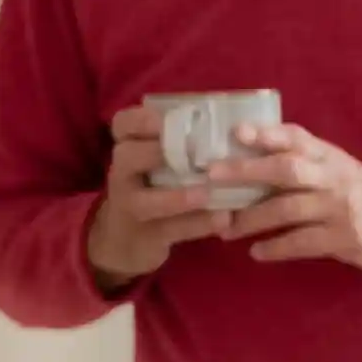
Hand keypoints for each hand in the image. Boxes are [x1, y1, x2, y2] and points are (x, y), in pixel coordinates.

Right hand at [88, 105, 240, 286]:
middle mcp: (122, 176)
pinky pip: (171, 230)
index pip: (123, 125)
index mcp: (127, 150)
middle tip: (197, 149)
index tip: (167, 118)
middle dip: (161, 151)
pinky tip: (223, 219)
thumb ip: (184, 146)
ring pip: (148, 201)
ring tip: (208, 193)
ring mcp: (130, 208)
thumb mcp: (158, 166)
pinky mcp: (145, 237)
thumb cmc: (156, 190)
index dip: (142, 119)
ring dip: (179, 196)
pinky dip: (198, 224)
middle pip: (128, 156)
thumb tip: (239, 124)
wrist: (126, 243)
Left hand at [210, 123, 361, 276]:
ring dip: (251, 218)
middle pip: (285, 168)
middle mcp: (335, 178)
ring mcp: (341, 209)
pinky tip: (257, 253)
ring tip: (224, 228)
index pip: (298, 138)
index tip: (236, 132)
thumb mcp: (345, 172)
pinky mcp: (346, 239)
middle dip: (246, 171)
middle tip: (211, 176)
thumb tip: (256, 160)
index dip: (267, 133)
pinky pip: (302, 243)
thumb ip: (310, 165)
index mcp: (333, 158)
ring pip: (287, 208)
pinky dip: (276, 248)